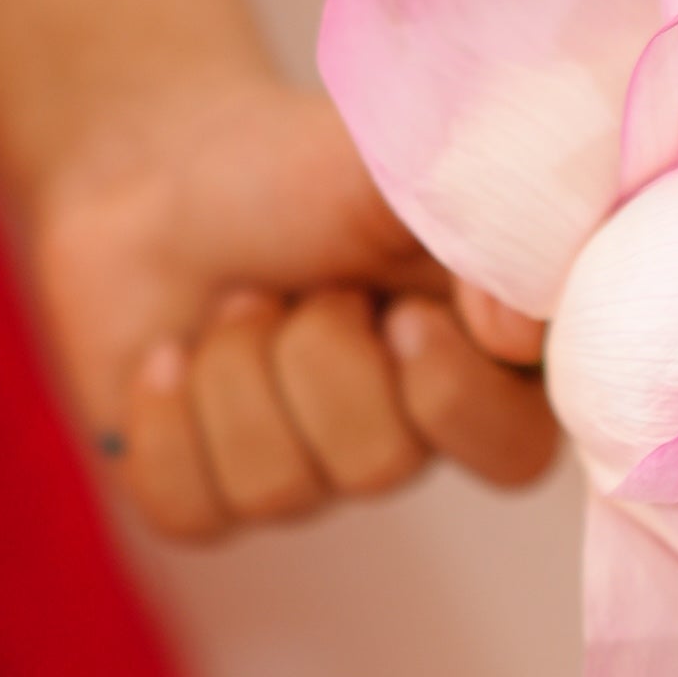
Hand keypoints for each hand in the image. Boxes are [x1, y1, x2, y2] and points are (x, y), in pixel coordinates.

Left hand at [28, 68, 557, 541]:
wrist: (159, 174)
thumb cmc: (297, 168)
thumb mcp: (400, 165)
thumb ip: (484, 219)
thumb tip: (518, 333)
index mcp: (485, 365)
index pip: (512, 452)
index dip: (449, 395)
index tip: (405, 314)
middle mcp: (407, 436)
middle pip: (378, 466)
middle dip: (317, 351)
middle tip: (305, 284)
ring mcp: (308, 476)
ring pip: (278, 488)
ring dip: (235, 367)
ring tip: (240, 301)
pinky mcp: (209, 498)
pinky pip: (190, 511)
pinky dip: (162, 418)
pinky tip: (169, 357)